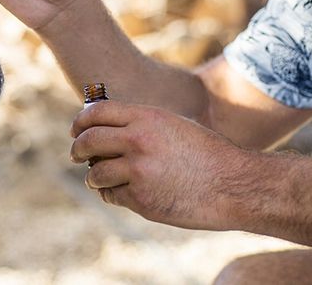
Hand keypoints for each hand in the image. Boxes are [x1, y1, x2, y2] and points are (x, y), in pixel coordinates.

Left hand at [70, 101, 251, 229]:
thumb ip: (143, 125)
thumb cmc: (208, 155)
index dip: (81, 122)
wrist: (235, 185)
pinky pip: (112, 195)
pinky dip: (113, 194)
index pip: (97, 113)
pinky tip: (123, 193)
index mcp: (147, 117)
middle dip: (77, 149)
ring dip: (94, 177)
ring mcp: (137, 170)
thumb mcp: (175, 126)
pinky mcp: (140, 198)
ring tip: (100, 178)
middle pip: (88, 141)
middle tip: (76, 155)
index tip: (76, 130)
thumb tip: (108, 129)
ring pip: (95, 173)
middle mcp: (138, 140)